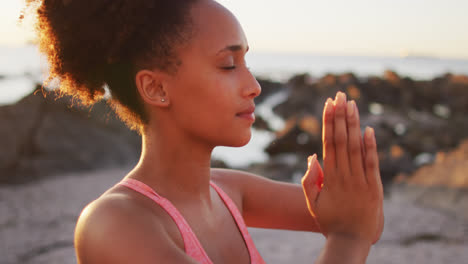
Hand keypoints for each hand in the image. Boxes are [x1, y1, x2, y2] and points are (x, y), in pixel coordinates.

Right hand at [301, 92, 383, 244]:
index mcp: (329, 177)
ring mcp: (361, 180)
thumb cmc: (330, 221)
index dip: (328, 122)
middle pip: (341, 140)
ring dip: (353, 124)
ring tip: (351, 104)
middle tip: (340, 96)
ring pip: (356, 147)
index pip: (328, 143)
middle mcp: (345, 175)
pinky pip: (372, 163)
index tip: (328, 105)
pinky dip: (370, 146)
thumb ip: (310, 180)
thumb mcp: (313, 202)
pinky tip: (368, 129)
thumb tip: (313, 157)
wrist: (351, 240)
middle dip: (340, 116)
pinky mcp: (375, 187)